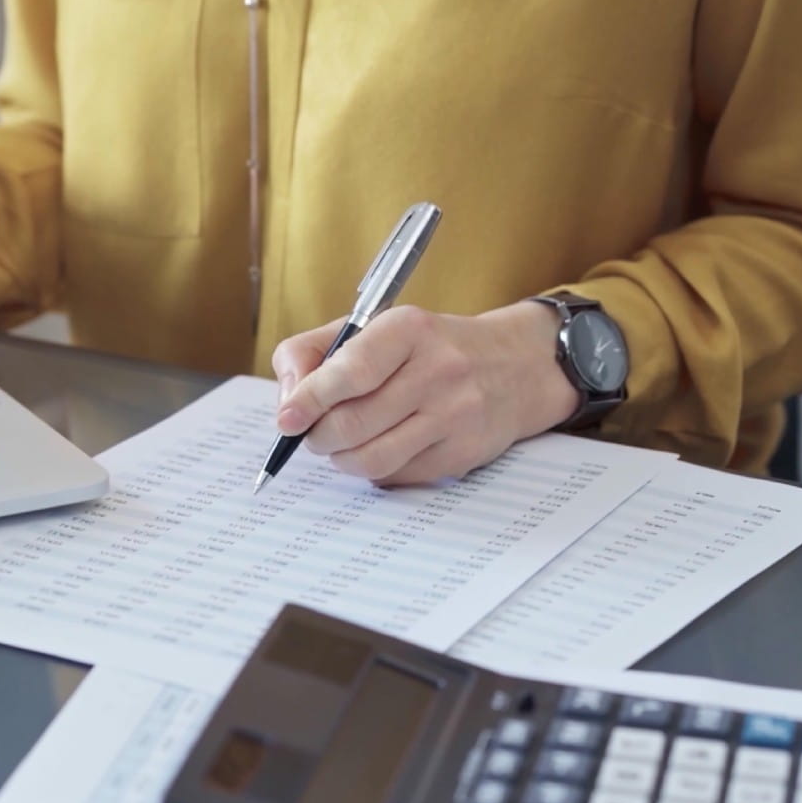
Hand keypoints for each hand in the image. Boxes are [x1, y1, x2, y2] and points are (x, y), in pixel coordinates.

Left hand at [270, 303, 579, 485]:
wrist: (515, 366)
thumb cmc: (427, 347)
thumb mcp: (373, 327)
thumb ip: (314, 351)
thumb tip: (287, 400)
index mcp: (409, 329)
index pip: (351, 371)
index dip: (310, 399)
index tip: (286, 420)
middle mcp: (438, 370)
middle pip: (354, 423)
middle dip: (318, 436)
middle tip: (310, 434)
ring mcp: (455, 414)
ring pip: (372, 458)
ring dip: (341, 459)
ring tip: (339, 446)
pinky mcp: (463, 452)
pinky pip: (397, 475)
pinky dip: (374, 470)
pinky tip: (379, 449)